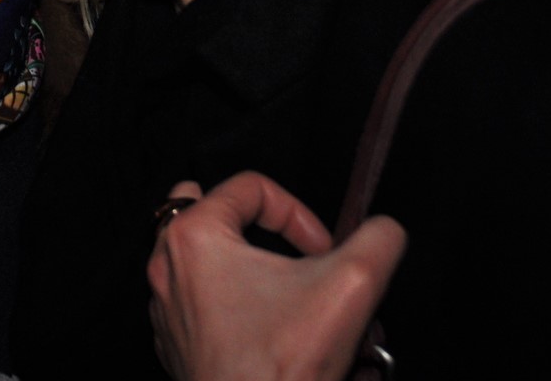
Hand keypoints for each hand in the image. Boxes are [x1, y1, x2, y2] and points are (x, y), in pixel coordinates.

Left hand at [147, 171, 406, 380]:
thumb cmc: (286, 364)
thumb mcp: (353, 284)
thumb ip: (379, 238)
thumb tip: (385, 229)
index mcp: (194, 236)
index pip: (250, 187)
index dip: (299, 212)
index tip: (325, 252)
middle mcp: (166, 267)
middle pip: (202, 208)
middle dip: (249, 221)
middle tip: (283, 246)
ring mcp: (165, 310)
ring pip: (197, 258)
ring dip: (241, 263)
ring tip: (282, 288)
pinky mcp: (176, 346)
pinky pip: (195, 302)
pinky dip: (229, 303)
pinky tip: (266, 327)